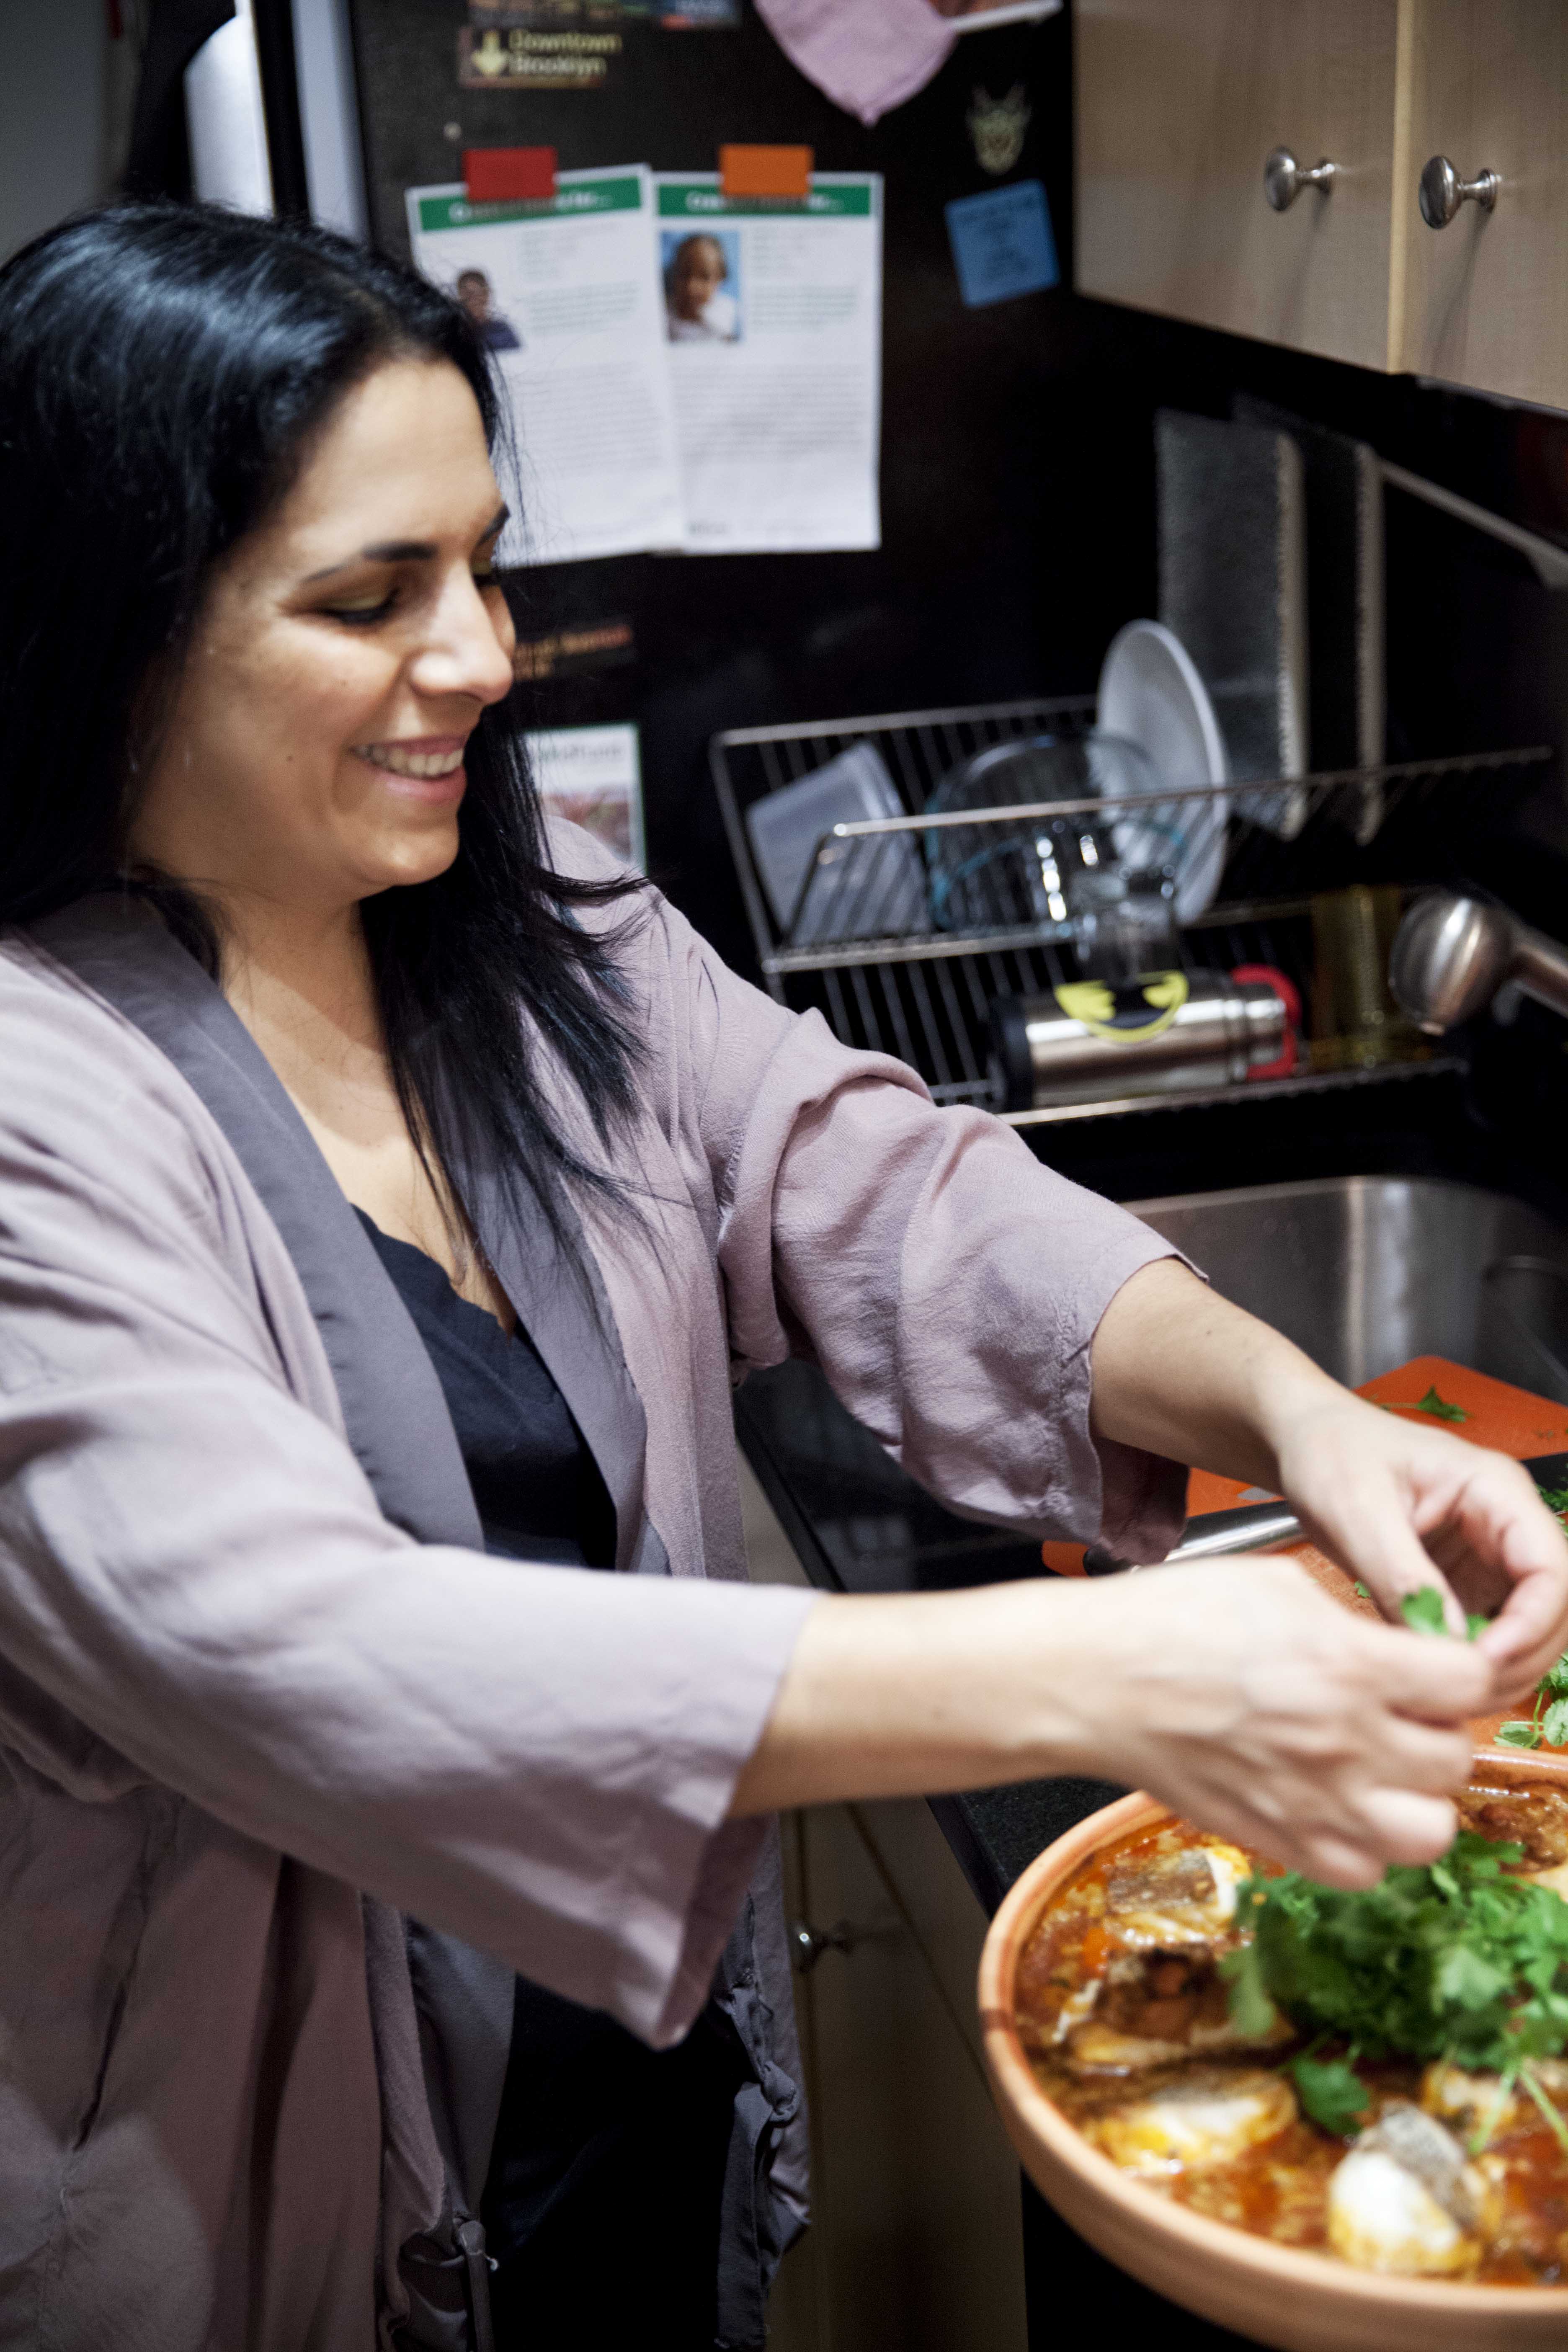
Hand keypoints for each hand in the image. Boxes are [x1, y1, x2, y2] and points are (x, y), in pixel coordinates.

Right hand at [1063, 1555, 1491, 1888]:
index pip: (1471, 1683)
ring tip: (1382, 1770)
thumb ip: (1353, 1624)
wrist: (1094, 1681)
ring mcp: (1313, 1803)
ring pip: (1429, 1834)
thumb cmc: (1172, 1620)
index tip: (1433, 1667)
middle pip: (1457, 1760)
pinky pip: (1365, 1872)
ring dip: (1416, 1800)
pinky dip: (1364, 1844)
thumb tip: (1398, 1653)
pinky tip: (1336, 1802)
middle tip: (1402, 1714)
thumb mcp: (1278, 1586)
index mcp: (1348, 1665)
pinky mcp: (1280, 1842)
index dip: (1459, 1672)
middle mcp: (1343, 1742)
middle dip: (1437, 1732)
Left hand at [1272, 1397, 1567, 1705]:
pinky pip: (1485, 1633)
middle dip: (1519, 1656)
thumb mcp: (1357, 1509)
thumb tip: (1448, 1643)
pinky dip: (1467, 1662)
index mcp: (1494, 1489)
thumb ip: (1403, 1574)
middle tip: (1462, 1690)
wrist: (1307, 1443)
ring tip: (1445, 1693)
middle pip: (1551, 1607)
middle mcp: (1504, 1525)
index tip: (1485, 1660)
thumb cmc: (1331, 1452)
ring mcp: (1488, 1557)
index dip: (1531, 1622)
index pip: (1550, 1567)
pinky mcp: (1462, 1584)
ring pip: (1525, 1628)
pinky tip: (1432, 1681)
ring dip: (1499, 1668)